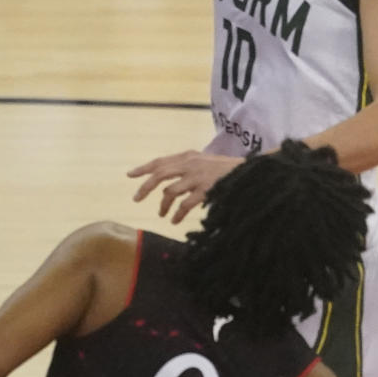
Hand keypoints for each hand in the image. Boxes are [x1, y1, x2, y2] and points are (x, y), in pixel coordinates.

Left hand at [128, 151, 242, 222]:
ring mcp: (197, 176)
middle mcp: (190, 164)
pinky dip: (177, 213)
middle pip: (160, 174)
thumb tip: (166, 189)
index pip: (160, 161)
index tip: (130, 175)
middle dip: (146, 187)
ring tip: (162, 215)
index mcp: (188, 156)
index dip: (144, 168)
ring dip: (163, 206)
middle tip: (136, 199)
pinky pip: (185, 204)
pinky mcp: (205, 189)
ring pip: (170, 191)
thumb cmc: (224, 170)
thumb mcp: (202, 163)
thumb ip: (185, 169)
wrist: (247, 172)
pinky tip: (174, 220)